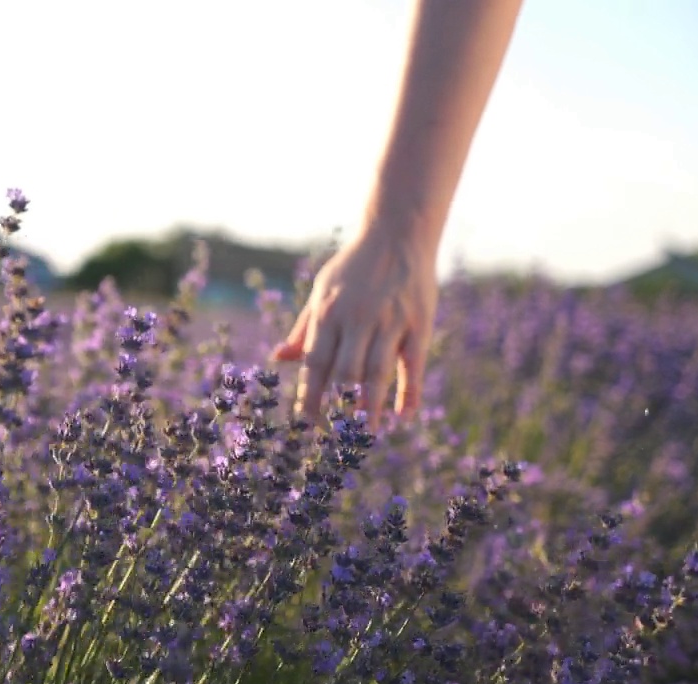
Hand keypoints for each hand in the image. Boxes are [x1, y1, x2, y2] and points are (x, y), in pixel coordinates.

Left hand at [270, 231, 438, 430]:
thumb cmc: (354, 268)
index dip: (310, 396)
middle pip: (344, 373)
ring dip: (369, 408)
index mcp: (328, 313)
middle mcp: (356, 318)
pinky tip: (402, 416)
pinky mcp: (419, 323)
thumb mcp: (322, 291)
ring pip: (376, 373)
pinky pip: (412, 365)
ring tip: (364, 435)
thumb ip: (304, 328)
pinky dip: (408, 393)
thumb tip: (278, 358)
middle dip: (338, 408)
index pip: (314, 363)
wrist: (398, 232)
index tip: (306, 424)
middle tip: (337, 436)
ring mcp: (389, 321)